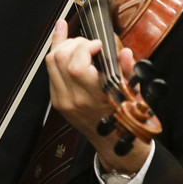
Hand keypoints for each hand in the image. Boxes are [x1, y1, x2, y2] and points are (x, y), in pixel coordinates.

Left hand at [46, 19, 147, 172]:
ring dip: (63, 46)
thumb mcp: (132, 93)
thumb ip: (128, 70)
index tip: (98, 44)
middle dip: (74, 42)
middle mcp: (74, 98)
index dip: (85, 47)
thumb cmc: (124, 116)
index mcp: (95, 97)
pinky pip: (49, 72)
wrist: (112, 140)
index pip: (77, 66)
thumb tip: (124, 52)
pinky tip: (62, 42)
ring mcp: (62, 100)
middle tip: (89, 44)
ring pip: (50, 62)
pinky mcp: (56, 100)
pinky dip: (56, 55)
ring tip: (78, 43)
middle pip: (60, 59)